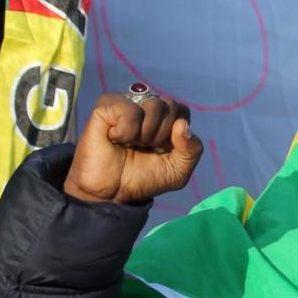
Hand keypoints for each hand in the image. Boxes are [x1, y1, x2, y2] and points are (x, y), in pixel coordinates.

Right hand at [64, 93, 200, 204]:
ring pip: (154, 105)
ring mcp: (125, 104)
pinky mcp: (105, 107)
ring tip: (130, 144)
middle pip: (170, 106)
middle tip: (143, 147)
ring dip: (145, 134)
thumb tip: (182, 124)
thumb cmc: (143, 178)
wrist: (112, 193)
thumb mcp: (178, 170)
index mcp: (164, 118)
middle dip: (161, 135)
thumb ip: (192, 150)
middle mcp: (145, 107)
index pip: (182, 110)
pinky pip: (130, 110)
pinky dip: (127, 131)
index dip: (176, 134)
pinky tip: (115, 138)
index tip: (161, 150)